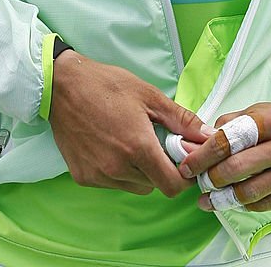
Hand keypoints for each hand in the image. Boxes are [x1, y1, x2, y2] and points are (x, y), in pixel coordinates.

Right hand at [49, 51, 209, 196]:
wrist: (62, 85)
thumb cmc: (106, 85)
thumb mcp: (149, 95)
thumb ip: (182, 120)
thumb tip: (208, 136)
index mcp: (138, 148)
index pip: (173, 186)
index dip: (184, 176)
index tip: (182, 159)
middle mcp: (118, 168)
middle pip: (154, 185)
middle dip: (160, 168)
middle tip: (153, 141)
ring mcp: (98, 175)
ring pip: (133, 186)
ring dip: (139, 171)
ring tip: (129, 140)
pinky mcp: (83, 178)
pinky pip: (112, 183)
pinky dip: (118, 171)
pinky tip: (111, 145)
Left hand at [178, 98, 270, 211]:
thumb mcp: (252, 112)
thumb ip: (224, 127)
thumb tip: (193, 148)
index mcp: (269, 121)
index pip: (229, 140)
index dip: (203, 156)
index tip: (187, 167)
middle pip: (238, 169)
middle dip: (212, 178)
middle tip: (199, 183)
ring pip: (250, 192)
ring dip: (223, 198)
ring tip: (208, 199)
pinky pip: (264, 204)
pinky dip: (243, 204)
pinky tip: (232, 200)